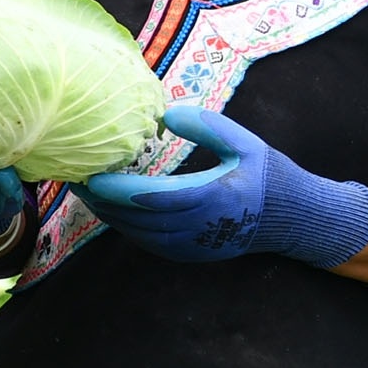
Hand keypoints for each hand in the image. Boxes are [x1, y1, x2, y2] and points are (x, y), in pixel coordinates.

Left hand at [76, 103, 367, 266]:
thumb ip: (207, 127)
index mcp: (210, 200)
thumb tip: (165, 114)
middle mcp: (196, 229)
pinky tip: (109, 205)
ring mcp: (190, 246)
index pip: (150, 199)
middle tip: (73, 175)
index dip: (115, 190)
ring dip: (107, 214)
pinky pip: (145, 241)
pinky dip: (123, 224)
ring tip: (84, 188)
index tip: (89, 174)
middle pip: (134, 219)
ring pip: (135, 233)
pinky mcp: (186, 253)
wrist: (294, 219)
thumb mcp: (245, 142)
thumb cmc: (269, 175)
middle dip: (100, 200)